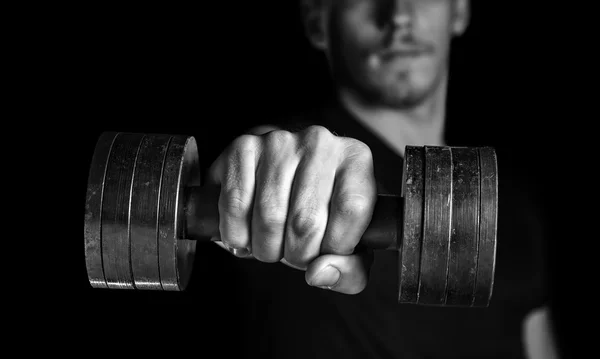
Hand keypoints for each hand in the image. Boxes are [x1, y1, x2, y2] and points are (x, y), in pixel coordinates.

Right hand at [207, 125, 376, 293]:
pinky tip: (246, 233)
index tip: (327, 252)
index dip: (336, 246)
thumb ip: (350, 269)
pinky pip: (235, 206)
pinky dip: (236, 234)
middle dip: (297, 254)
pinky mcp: (242, 148)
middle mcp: (319, 142)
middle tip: (294, 251)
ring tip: (271, 242)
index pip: (351, 210)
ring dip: (265, 248)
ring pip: (268, 217)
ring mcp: (278, 142)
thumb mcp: (349, 242)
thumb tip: (318, 273)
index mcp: (355, 159)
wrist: (281, 175)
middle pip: (306, 221)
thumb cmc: (320, 211)